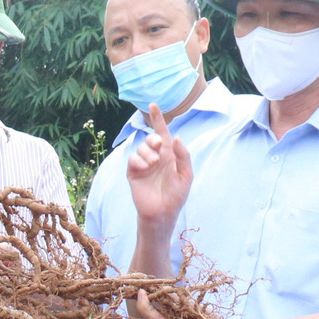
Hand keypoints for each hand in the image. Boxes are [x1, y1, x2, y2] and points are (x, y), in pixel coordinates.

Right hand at [126, 105, 192, 225]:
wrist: (163, 213)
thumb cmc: (176, 196)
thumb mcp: (186, 175)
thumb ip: (183, 155)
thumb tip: (174, 137)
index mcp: (168, 156)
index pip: (163, 134)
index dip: (158, 119)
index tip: (154, 105)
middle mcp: (155, 158)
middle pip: (150, 138)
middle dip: (153, 138)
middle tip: (158, 146)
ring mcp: (143, 165)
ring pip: (141, 147)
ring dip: (147, 152)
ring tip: (153, 164)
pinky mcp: (133, 173)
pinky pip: (132, 159)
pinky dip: (138, 160)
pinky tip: (145, 168)